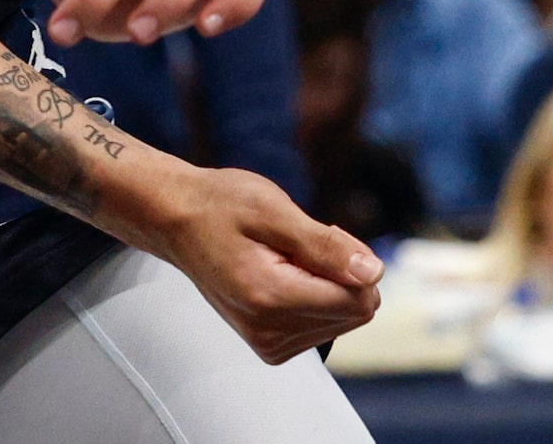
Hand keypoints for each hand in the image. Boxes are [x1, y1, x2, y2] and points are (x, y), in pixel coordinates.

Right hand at [134, 162, 383, 364]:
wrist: (178, 221)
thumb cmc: (220, 206)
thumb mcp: (273, 209)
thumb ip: (325, 246)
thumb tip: (374, 273)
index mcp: (269, 297)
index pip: (357, 300)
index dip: (351, 259)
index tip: (318, 234)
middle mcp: (268, 331)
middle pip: (355, 312)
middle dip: (340, 271)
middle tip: (298, 242)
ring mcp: (268, 343)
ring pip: (343, 319)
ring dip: (325, 282)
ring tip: (283, 256)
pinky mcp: (270, 345)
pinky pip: (323, 325)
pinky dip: (313, 295)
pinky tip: (282, 273)